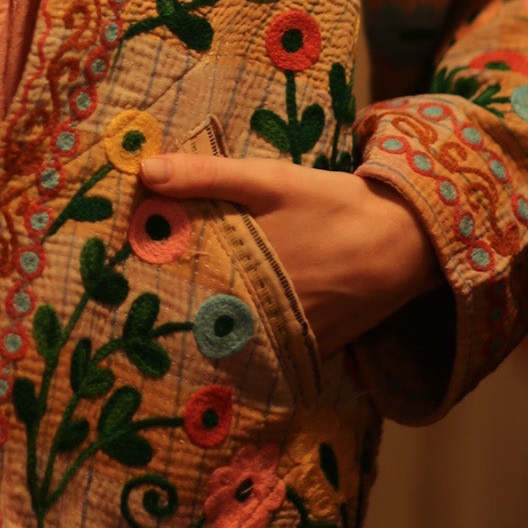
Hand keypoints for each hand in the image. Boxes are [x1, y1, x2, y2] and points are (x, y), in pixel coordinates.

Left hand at [137, 152, 442, 357]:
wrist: (407, 241)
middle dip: (173, 317)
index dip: (147, 292)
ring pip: (233, 344)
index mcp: (244, 275)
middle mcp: (262, 318)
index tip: (119, 287)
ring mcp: (289, 342)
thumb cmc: (332, 205)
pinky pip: (270, 355)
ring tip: (172, 329)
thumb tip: (143, 171)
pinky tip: (232, 334)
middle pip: (201, 325)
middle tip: (134, 313)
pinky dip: (251, 346)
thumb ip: (206, 176)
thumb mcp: (271, 181)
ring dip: (208, 335)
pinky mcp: (313, 352)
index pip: (177, 294)